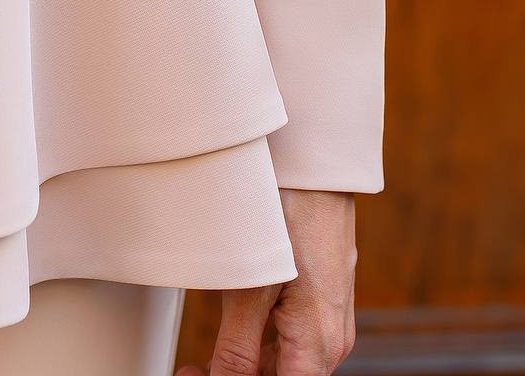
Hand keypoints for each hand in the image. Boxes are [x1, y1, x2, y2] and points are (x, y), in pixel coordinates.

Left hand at [176, 189, 356, 375]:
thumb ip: (238, 348)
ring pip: (287, 363)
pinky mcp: (323, 296)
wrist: (317, 167)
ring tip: (203, 358)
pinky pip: (294, 338)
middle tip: (192, 369)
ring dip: (248, 367)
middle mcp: (332, 338)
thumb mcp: (252, 286)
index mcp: (319, 345)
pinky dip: (262, 345)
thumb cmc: (290, 214)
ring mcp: (330, 316)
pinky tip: (234, 332)